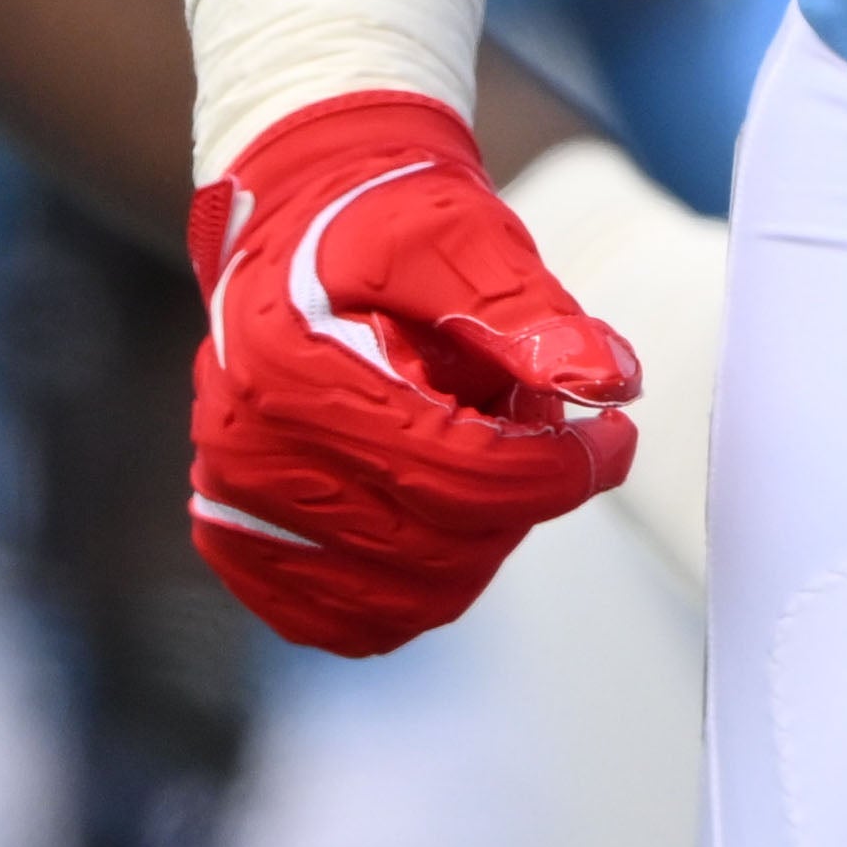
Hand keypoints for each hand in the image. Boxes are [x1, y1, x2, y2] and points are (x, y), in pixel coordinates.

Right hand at [186, 88, 640, 652]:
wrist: (300, 227)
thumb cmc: (382, 225)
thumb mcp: (462, 237)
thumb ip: (531, 313)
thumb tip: (608, 382)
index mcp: (294, 369)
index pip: (460, 475)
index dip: (562, 471)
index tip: (614, 436)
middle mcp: (246, 451)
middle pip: (438, 548)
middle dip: (522, 497)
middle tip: (546, 427)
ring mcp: (231, 508)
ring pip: (407, 597)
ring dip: (477, 538)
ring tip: (481, 447)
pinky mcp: (236, 545)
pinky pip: (349, 620)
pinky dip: (417, 583)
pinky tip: (437, 506)